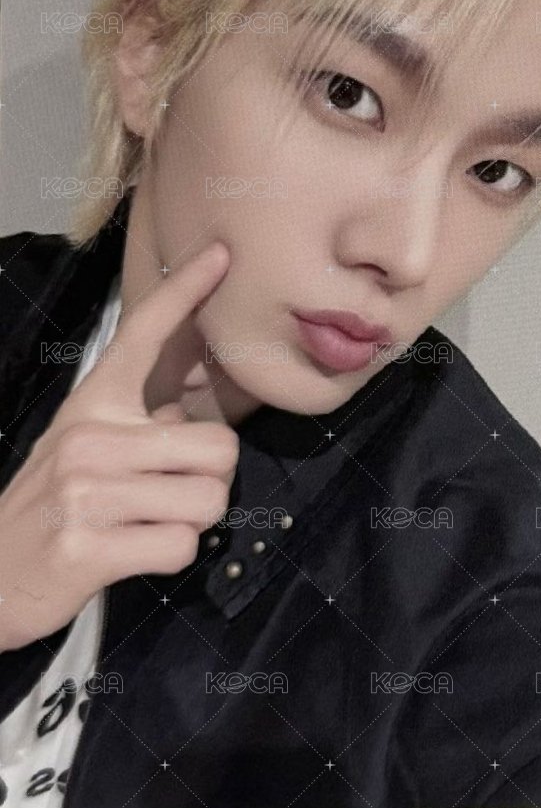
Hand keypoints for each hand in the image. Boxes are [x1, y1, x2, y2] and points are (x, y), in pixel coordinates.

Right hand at [0, 241, 236, 651]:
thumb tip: (187, 415)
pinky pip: (182, 545)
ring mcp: (86, 491)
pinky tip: (133, 552)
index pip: (144, 333)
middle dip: (212, 478)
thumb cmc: (52, 508)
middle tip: (174, 492)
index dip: (185, 290)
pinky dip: (171, 555)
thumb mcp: (85, 448)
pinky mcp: (88, 546)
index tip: (220, 253)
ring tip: (149, 522)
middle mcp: (89, 437)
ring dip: (192, 520)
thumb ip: (140, 426)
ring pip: (209, 500)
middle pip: (220, 447)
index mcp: (92, 404)